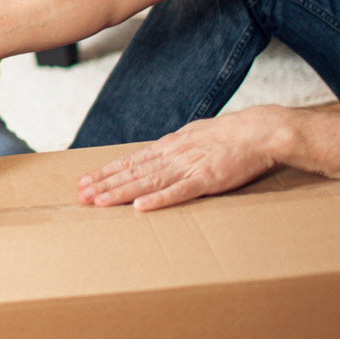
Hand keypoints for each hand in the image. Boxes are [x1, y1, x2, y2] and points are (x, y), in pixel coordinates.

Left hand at [77, 106, 285, 210]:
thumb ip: (175, 148)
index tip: (85, 180)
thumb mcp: (194, 136)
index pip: (130, 161)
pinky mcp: (207, 180)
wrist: (258, 131)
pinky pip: (179, 192)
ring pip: (148, 182)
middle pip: (132, 172)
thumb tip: (157, 154)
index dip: (106, 172)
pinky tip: (140, 207)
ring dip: (121, 193)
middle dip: (104, 183)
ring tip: (99, 202)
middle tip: (80, 195)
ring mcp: (188, 167)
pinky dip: (159, 200)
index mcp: (169, 146)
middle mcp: (172, 155)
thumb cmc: (230, 135)